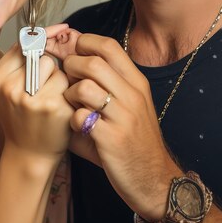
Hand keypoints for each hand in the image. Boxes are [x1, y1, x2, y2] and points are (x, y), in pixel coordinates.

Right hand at [0, 24, 73, 159]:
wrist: (29, 154)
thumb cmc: (21, 117)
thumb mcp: (7, 88)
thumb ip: (20, 59)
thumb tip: (49, 29)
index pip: (24, 44)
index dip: (44, 37)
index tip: (60, 29)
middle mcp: (11, 88)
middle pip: (43, 56)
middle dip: (50, 66)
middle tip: (44, 86)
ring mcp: (32, 99)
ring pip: (58, 69)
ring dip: (60, 79)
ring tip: (51, 97)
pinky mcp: (53, 108)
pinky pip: (68, 84)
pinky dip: (68, 92)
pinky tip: (60, 107)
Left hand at [62, 33, 180, 220]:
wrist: (154, 179)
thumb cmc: (133, 137)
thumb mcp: (127, 103)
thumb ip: (103, 79)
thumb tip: (69, 49)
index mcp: (136, 82)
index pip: (108, 45)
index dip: (83, 43)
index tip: (71, 52)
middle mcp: (133, 95)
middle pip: (93, 62)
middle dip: (70, 67)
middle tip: (66, 80)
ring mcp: (123, 116)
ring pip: (84, 87)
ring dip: (69, 94)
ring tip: (72, 104)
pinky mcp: (112, 139)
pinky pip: (81, 117)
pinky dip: (72, 120)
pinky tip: (78, 127)